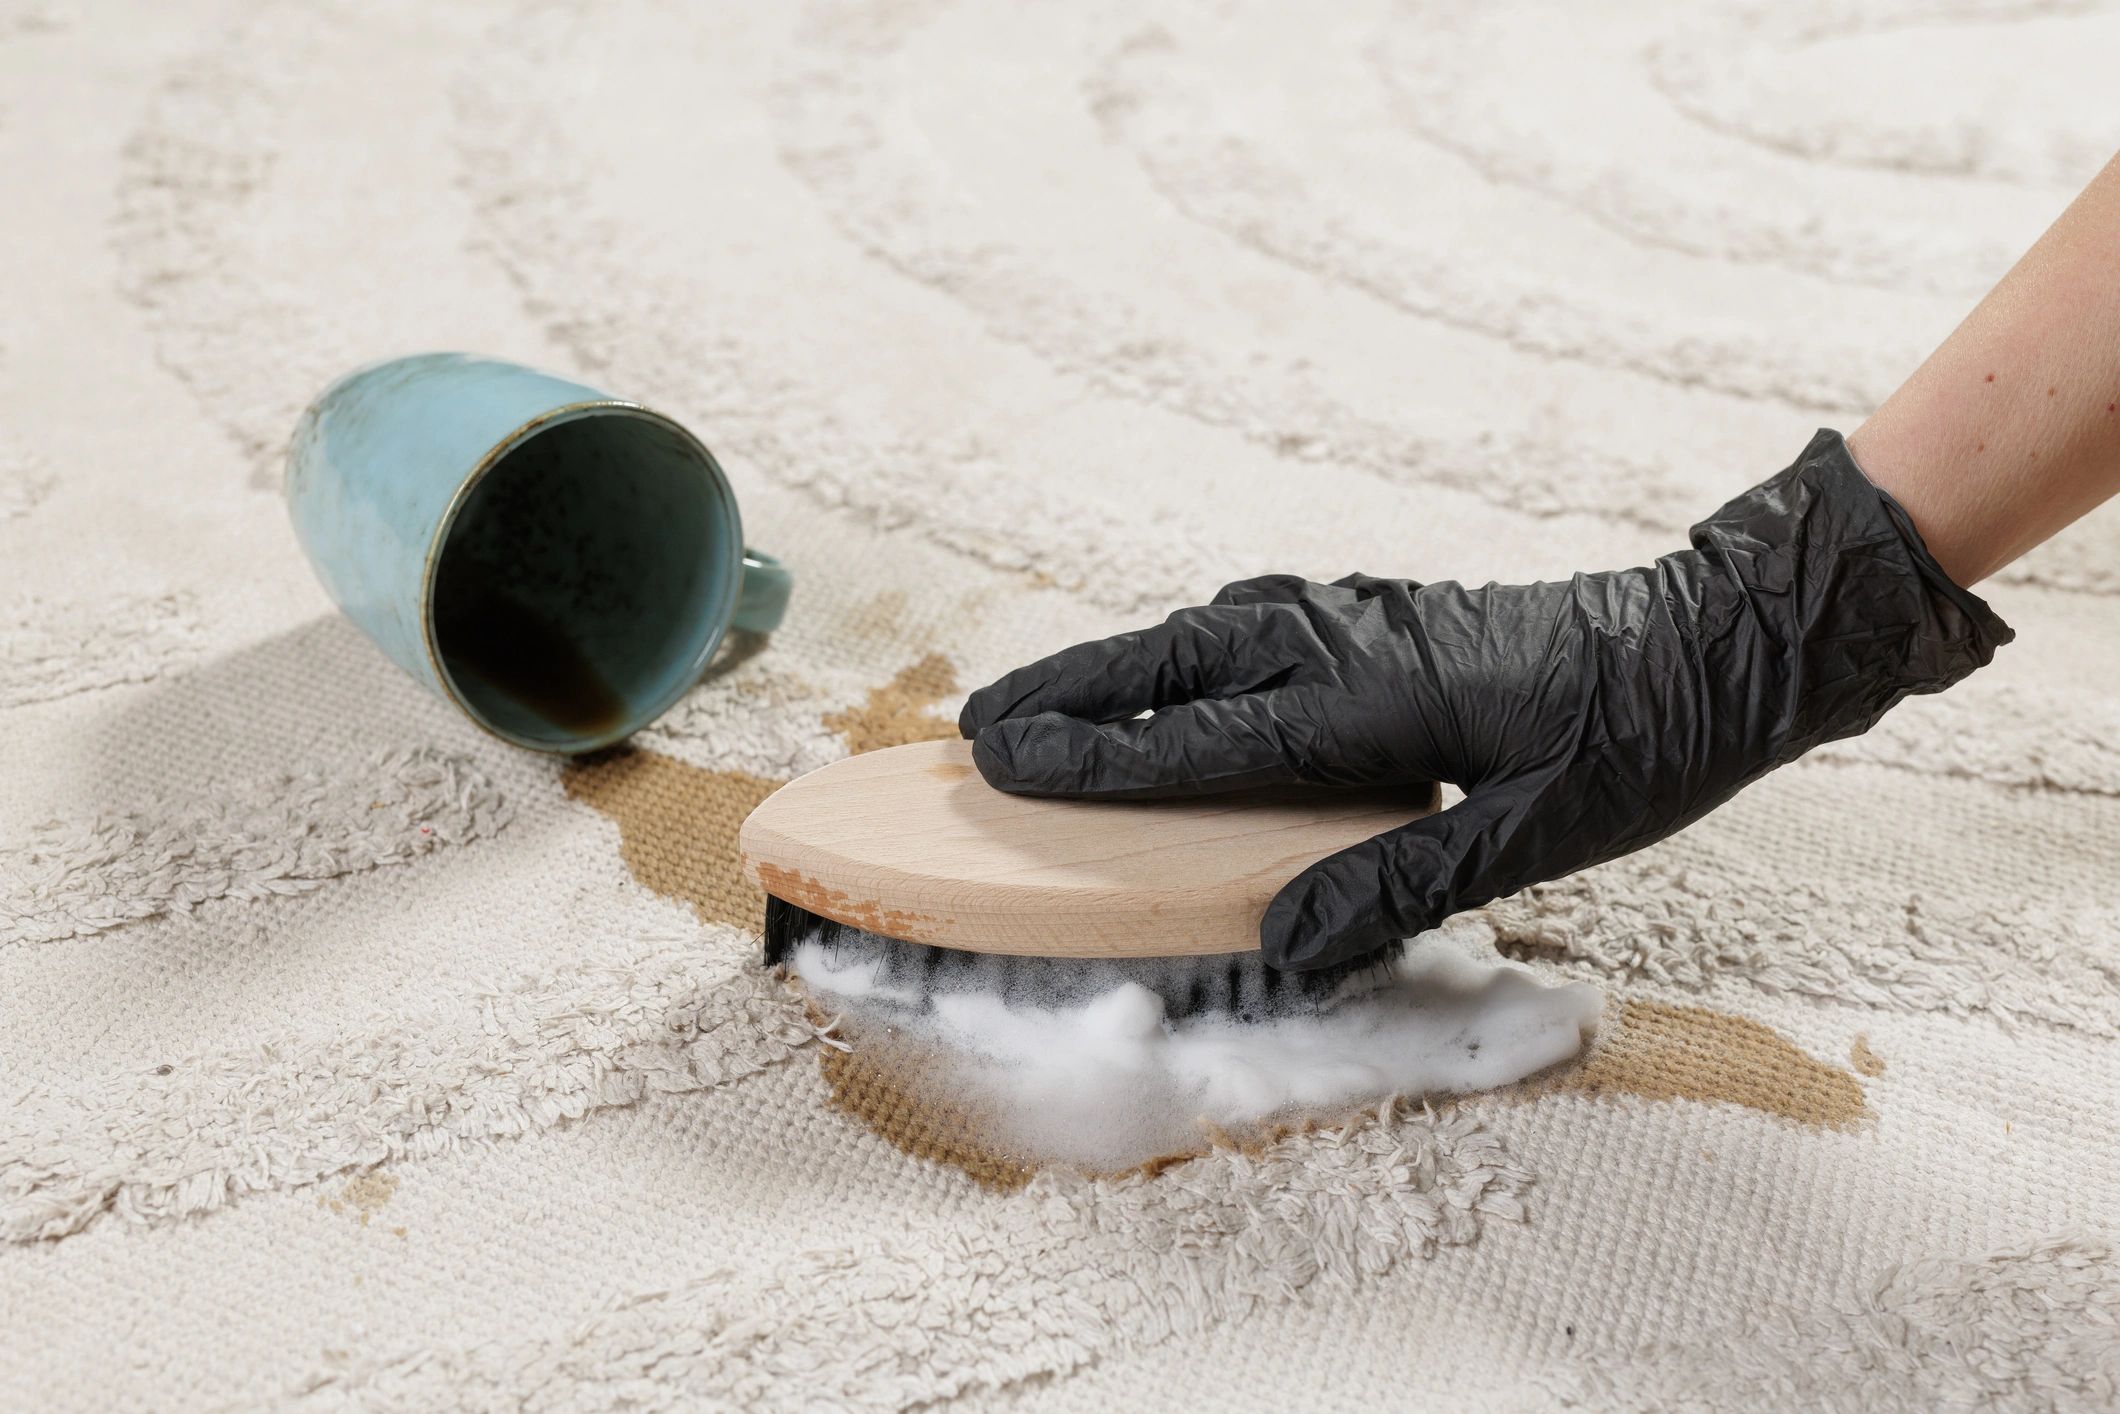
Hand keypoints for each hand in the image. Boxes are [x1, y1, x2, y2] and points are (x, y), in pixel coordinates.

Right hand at [958, 431, 2010, 970]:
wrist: (1720, 636)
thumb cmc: (1642, 738)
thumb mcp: (1539, 833)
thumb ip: (1404, 882)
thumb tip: (1286, 942)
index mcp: (1375, 701)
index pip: (1200, 737)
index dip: (1094, 755)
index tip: (1000, 759)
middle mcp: (1350, 642)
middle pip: (1175, 662)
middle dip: (1069, 691)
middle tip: (977, 719)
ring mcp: (1364, 614)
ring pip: (1206, 632)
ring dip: (1114, 663)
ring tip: (1043, 696)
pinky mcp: (1385, 612)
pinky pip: (1250, 624)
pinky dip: (1180, 648)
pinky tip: (1170, 668)